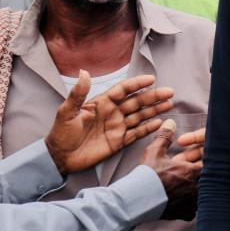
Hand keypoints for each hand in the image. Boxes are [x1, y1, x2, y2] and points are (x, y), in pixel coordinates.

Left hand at [45, 72, 174, 175]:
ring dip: (154, 110)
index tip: (151, 79)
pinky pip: (137, 133)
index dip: (137, 84)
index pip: (123, 90)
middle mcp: (113, 113)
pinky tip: (160, 123)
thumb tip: (84, 72)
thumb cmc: (61, 133)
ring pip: (140, 116)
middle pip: (136, 102)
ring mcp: (118, 127)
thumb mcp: (66, 112)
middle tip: (169, 92)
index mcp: (102, 103)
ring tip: (169, 104)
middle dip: (153, 97)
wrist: (60, 158)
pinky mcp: (119, 141)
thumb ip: (78, 94)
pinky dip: (149, 128)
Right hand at [142, 119, 202, 220]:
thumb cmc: (146, 175)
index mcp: (194, 171)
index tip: (197, 162)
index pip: (209, 164)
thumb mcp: (155, 151)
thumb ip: (165, 136)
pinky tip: (181, 200)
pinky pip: (194, 208)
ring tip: (184, 187)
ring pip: (201, 194)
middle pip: (207, 180)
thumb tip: (170, 122)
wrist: (136, 201)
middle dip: (200, 176)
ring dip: (195, 189)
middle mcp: (198, 187)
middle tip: (189, 174)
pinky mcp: (186, 214)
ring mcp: (193, 202)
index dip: (204, 161)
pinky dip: (189, 203)